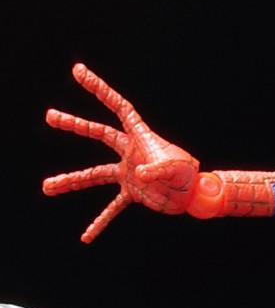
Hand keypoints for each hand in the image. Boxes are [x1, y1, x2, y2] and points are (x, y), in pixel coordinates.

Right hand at [44, 64, 199, 241]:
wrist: (195, 195)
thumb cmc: (189, 175)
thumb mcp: (178, 168)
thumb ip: (158, 168)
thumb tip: (138, 173)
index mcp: (140, 137)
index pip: (117, 107)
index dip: (98, 88)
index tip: (78, 71)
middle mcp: (128, 152)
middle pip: (97, 132)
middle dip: (74, 124)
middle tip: (50, 117)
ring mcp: (127, 172)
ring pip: (93, 174)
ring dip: (72, 181)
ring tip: (47, 187)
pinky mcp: (131, 193)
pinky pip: (111, 208)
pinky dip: (100, 221)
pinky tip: (86, 235)